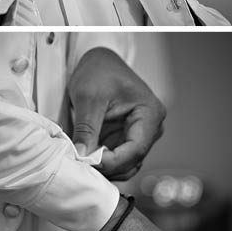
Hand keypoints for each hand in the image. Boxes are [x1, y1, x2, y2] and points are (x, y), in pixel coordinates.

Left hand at [69, 47, 164, 180]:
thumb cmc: (99, 72)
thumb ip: (86, 127)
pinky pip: (118, 158)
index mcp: (150, 114)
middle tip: (80, 164)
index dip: (112, 161)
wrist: (99, 62)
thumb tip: (82, 155)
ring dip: (104, 168)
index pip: (136, 149)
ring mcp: (140, 135)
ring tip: (81, 161)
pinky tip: (86, 158)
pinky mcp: (126, 138)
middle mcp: (151, 128)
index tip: (87, 161)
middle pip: (132, 160)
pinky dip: (103, 162)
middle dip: (107, 166)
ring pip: (126, 164)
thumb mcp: (88, 97)